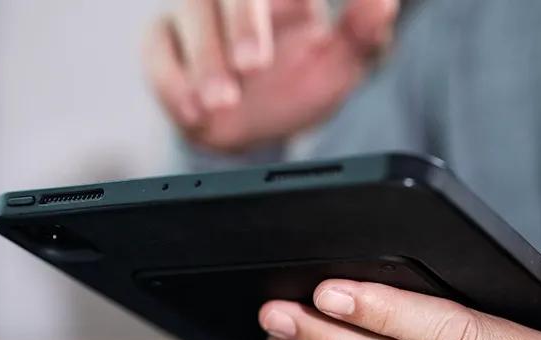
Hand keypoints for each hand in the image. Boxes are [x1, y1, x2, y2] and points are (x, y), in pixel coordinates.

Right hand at [143, 0, 398, 152]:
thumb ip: (364, 32)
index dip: (294, 1)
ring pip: (191, 14)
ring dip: (204, 60)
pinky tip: (193, 110)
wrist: (254, 125)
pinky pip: (157, 52)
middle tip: (254, 66)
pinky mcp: (162, 40)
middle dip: (242, 24)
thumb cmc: (300, 77)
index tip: (308, 16)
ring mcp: (195, 9)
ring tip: (222, 102)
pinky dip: (171, 82)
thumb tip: (383, 4)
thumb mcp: (345, 62)